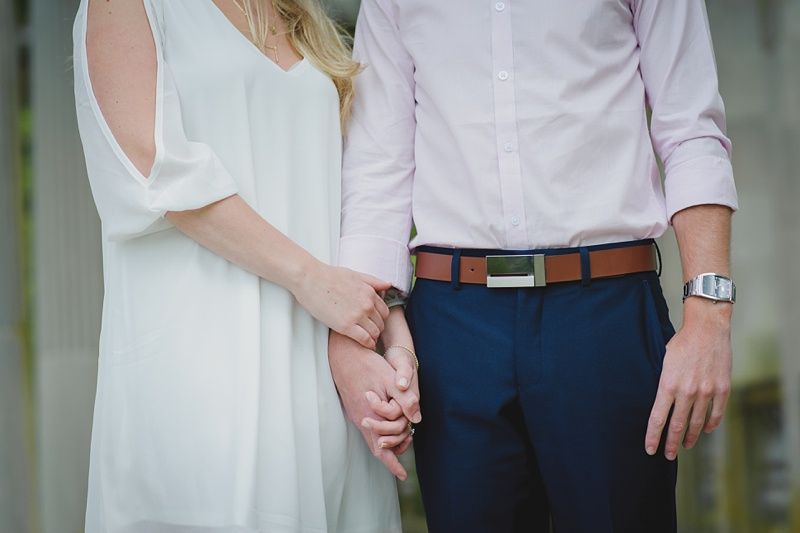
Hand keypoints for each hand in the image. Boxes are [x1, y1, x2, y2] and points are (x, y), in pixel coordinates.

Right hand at [292, 261, 390, 347]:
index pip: (384, 311)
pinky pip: (364, 339)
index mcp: (369, 292)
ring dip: (373, 337)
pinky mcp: (345, 326)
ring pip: (375, 332)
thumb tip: (388, 285)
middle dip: (377, 328)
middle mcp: (366, 304)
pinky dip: (368, 344)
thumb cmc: (329, 275)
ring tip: (368, 339)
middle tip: (370, 332)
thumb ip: (373, 281)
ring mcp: (357, 316)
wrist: (309, 278)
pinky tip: (366, 345)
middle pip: (381, 323)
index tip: (375, 322)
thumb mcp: (355, 274)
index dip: (381, 318)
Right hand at [328, 332, 420, 478]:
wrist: (344, 352)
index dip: (392, 464)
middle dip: (393, 452)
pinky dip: (379, 430)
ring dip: (387, 440)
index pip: (381, 448)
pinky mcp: (353, 406)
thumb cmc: (368, 364)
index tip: (403, 475)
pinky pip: (367, 426)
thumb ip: (404, 400)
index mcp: (369, 415)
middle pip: (377, 446)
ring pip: (372, 436)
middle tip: (408, 447)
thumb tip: (417, 419)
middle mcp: (360, 418)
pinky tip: (387, 421)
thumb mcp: (390, 379)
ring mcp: (355, 412)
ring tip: (402, 439)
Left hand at [645, 298, 731, 459]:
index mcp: (668, 384)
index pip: (657, 418)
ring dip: (690, 437)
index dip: (652, 436)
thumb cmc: (682, 343)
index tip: (649, 449)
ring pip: (696, 423)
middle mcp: (687, 391)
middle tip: (668, 455)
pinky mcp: (722, 389)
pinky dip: (710, 425)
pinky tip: (704, 430)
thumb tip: (660, 403)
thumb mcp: (664, 362)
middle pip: (677, 426)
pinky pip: (716, 413)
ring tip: (685, 445)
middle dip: (671, 444)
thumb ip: (664, 384)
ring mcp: (706, 391)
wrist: (707, 328)